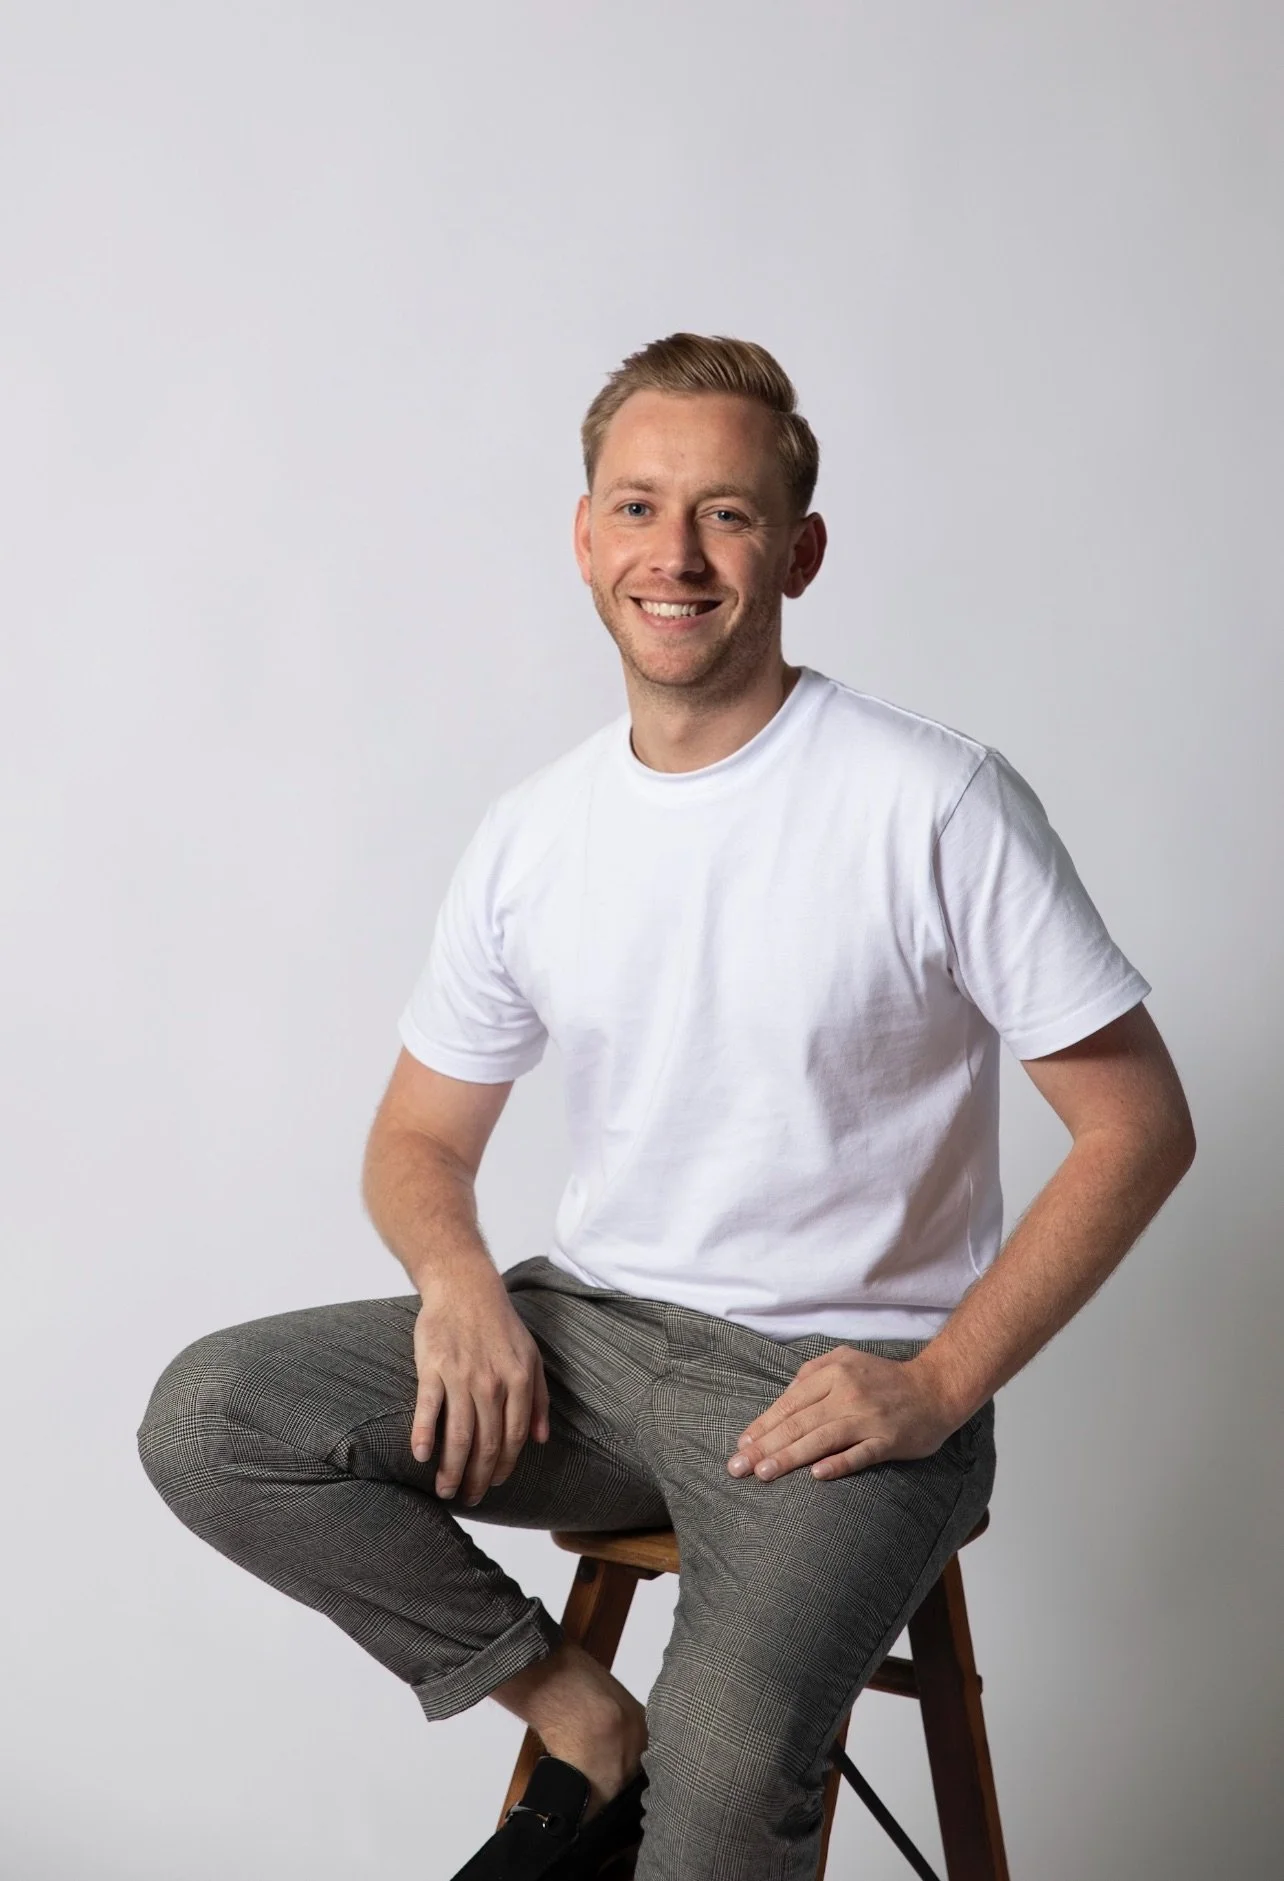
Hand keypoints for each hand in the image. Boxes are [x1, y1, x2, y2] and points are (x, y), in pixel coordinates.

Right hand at [412, 1261, 549, 1505]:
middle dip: (477, 1478)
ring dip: (451, 1469)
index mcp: (518, 1382)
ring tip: (445, 1490)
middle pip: (485, 1445)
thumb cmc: (499, 1324)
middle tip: (467, 1499)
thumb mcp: (531, 1357)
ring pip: (458, 1436)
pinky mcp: (433, 1368)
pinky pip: (428, 1409)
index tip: (493, 1485)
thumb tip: (542, 1440)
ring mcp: (461, 1377)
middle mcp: (492, 1384)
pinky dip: (423, 1435)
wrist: (465, 1288)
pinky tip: (421, 1456)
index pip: (513, 1439)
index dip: (503, 1468)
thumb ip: (538, 1399)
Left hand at [727, 1348, 959, 1483]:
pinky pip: (860, 1454)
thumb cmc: (884, 1378)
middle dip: (765, 1447)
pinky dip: (838, 1463)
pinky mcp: (889, 1440)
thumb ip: (813, 1374)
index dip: (763, 1425)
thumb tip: (783, 1398)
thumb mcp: (846, 1360)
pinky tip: (816, 1476)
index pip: (790, 1403)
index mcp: (834, 1373)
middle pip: (799, 1423)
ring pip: (822, 1439)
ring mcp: (868, 1418)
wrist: (936, 1388)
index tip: (742, 1446)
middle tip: (738, 1468)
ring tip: (764, 1473)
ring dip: (790, 1457)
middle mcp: (848, 1394)